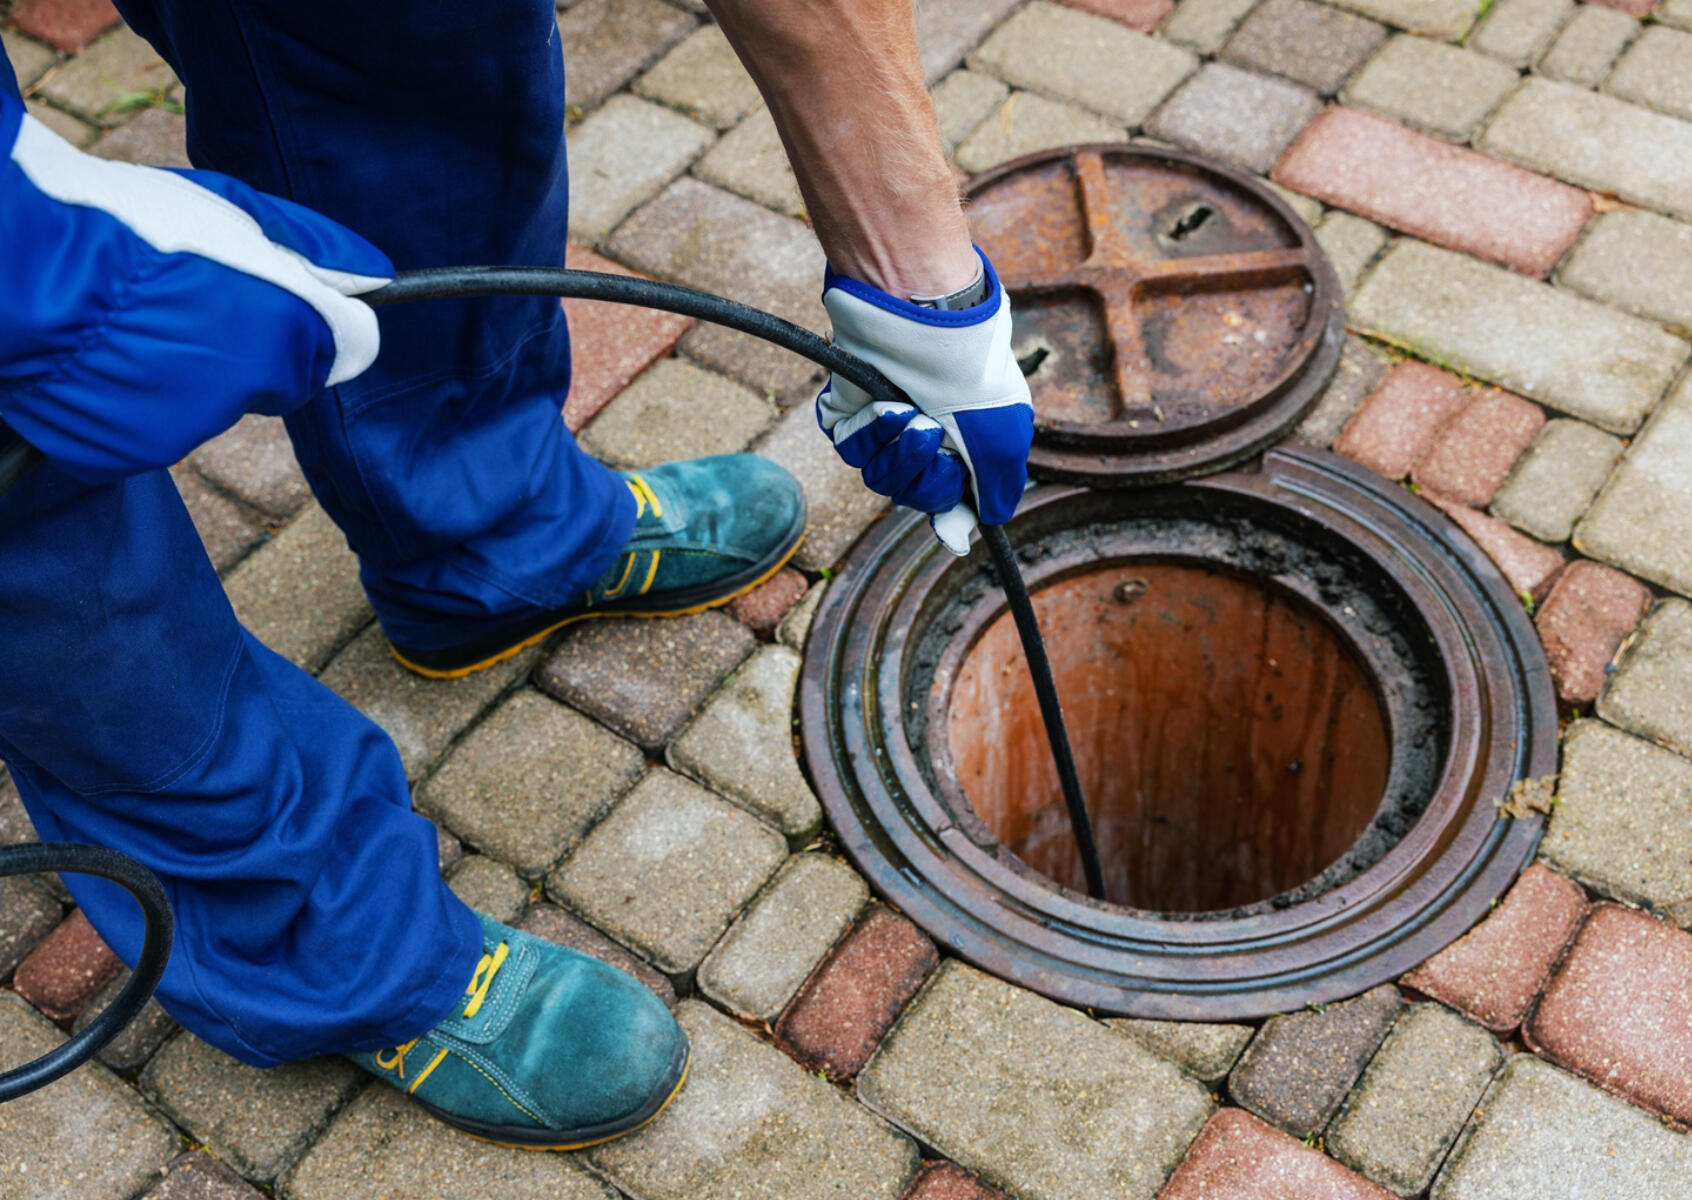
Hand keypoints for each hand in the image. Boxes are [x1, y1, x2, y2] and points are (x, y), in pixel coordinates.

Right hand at [0, 103, 390, 483]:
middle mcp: (249, 387)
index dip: (304, 318)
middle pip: (275, 379)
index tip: (267, 298)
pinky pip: (149, 428)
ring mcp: (187, 426)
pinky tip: (100, 358)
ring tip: (125, 322)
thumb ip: (313, 247)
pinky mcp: (130, 451)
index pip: (343, 346)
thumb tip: (376, 275)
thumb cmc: (123, 221)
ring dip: (183, 374)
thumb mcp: (230, 211)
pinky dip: (132, 403)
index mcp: (285, 326)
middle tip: (180, 302)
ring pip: (211, 406)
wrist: (15, 262)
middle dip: (245, 349)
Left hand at [816, 248, 1032, 554]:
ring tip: (912, 413)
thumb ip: (995, 490)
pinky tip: (887, 405)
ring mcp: (886, 425)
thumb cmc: (971, 372)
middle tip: (935, 436)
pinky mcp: (851, 412)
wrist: (925, 316)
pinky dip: (872, 433)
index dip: (948, 513)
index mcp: (964, 443)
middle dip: (926, 475)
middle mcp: (925, 437)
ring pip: (881, 478)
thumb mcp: (1003, 437)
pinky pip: (853, 450)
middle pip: (914, 495)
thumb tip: (975, 531)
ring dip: (900, 452)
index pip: (950, 498)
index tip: (948, 524)